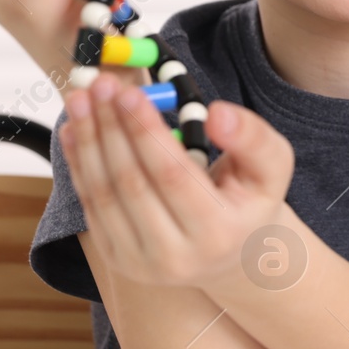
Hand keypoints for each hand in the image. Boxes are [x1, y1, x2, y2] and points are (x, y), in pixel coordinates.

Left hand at [61, 73, 296, 289]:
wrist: (231, 252)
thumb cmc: (249, 199)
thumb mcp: (273, 166)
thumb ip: (253, 137)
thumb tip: (218, 114)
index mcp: (219, 232)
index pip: (172, 174)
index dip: (146, 132)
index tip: (129, 92)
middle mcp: (177, 257)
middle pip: (132, 183)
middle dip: (111, 128)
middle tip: (100, 85)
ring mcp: (141, 263)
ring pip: (104, 194)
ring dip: (88, 142)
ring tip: (80, 99)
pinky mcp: (117, 259)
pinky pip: (91, 206)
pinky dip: (78, 164)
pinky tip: (75, 129)